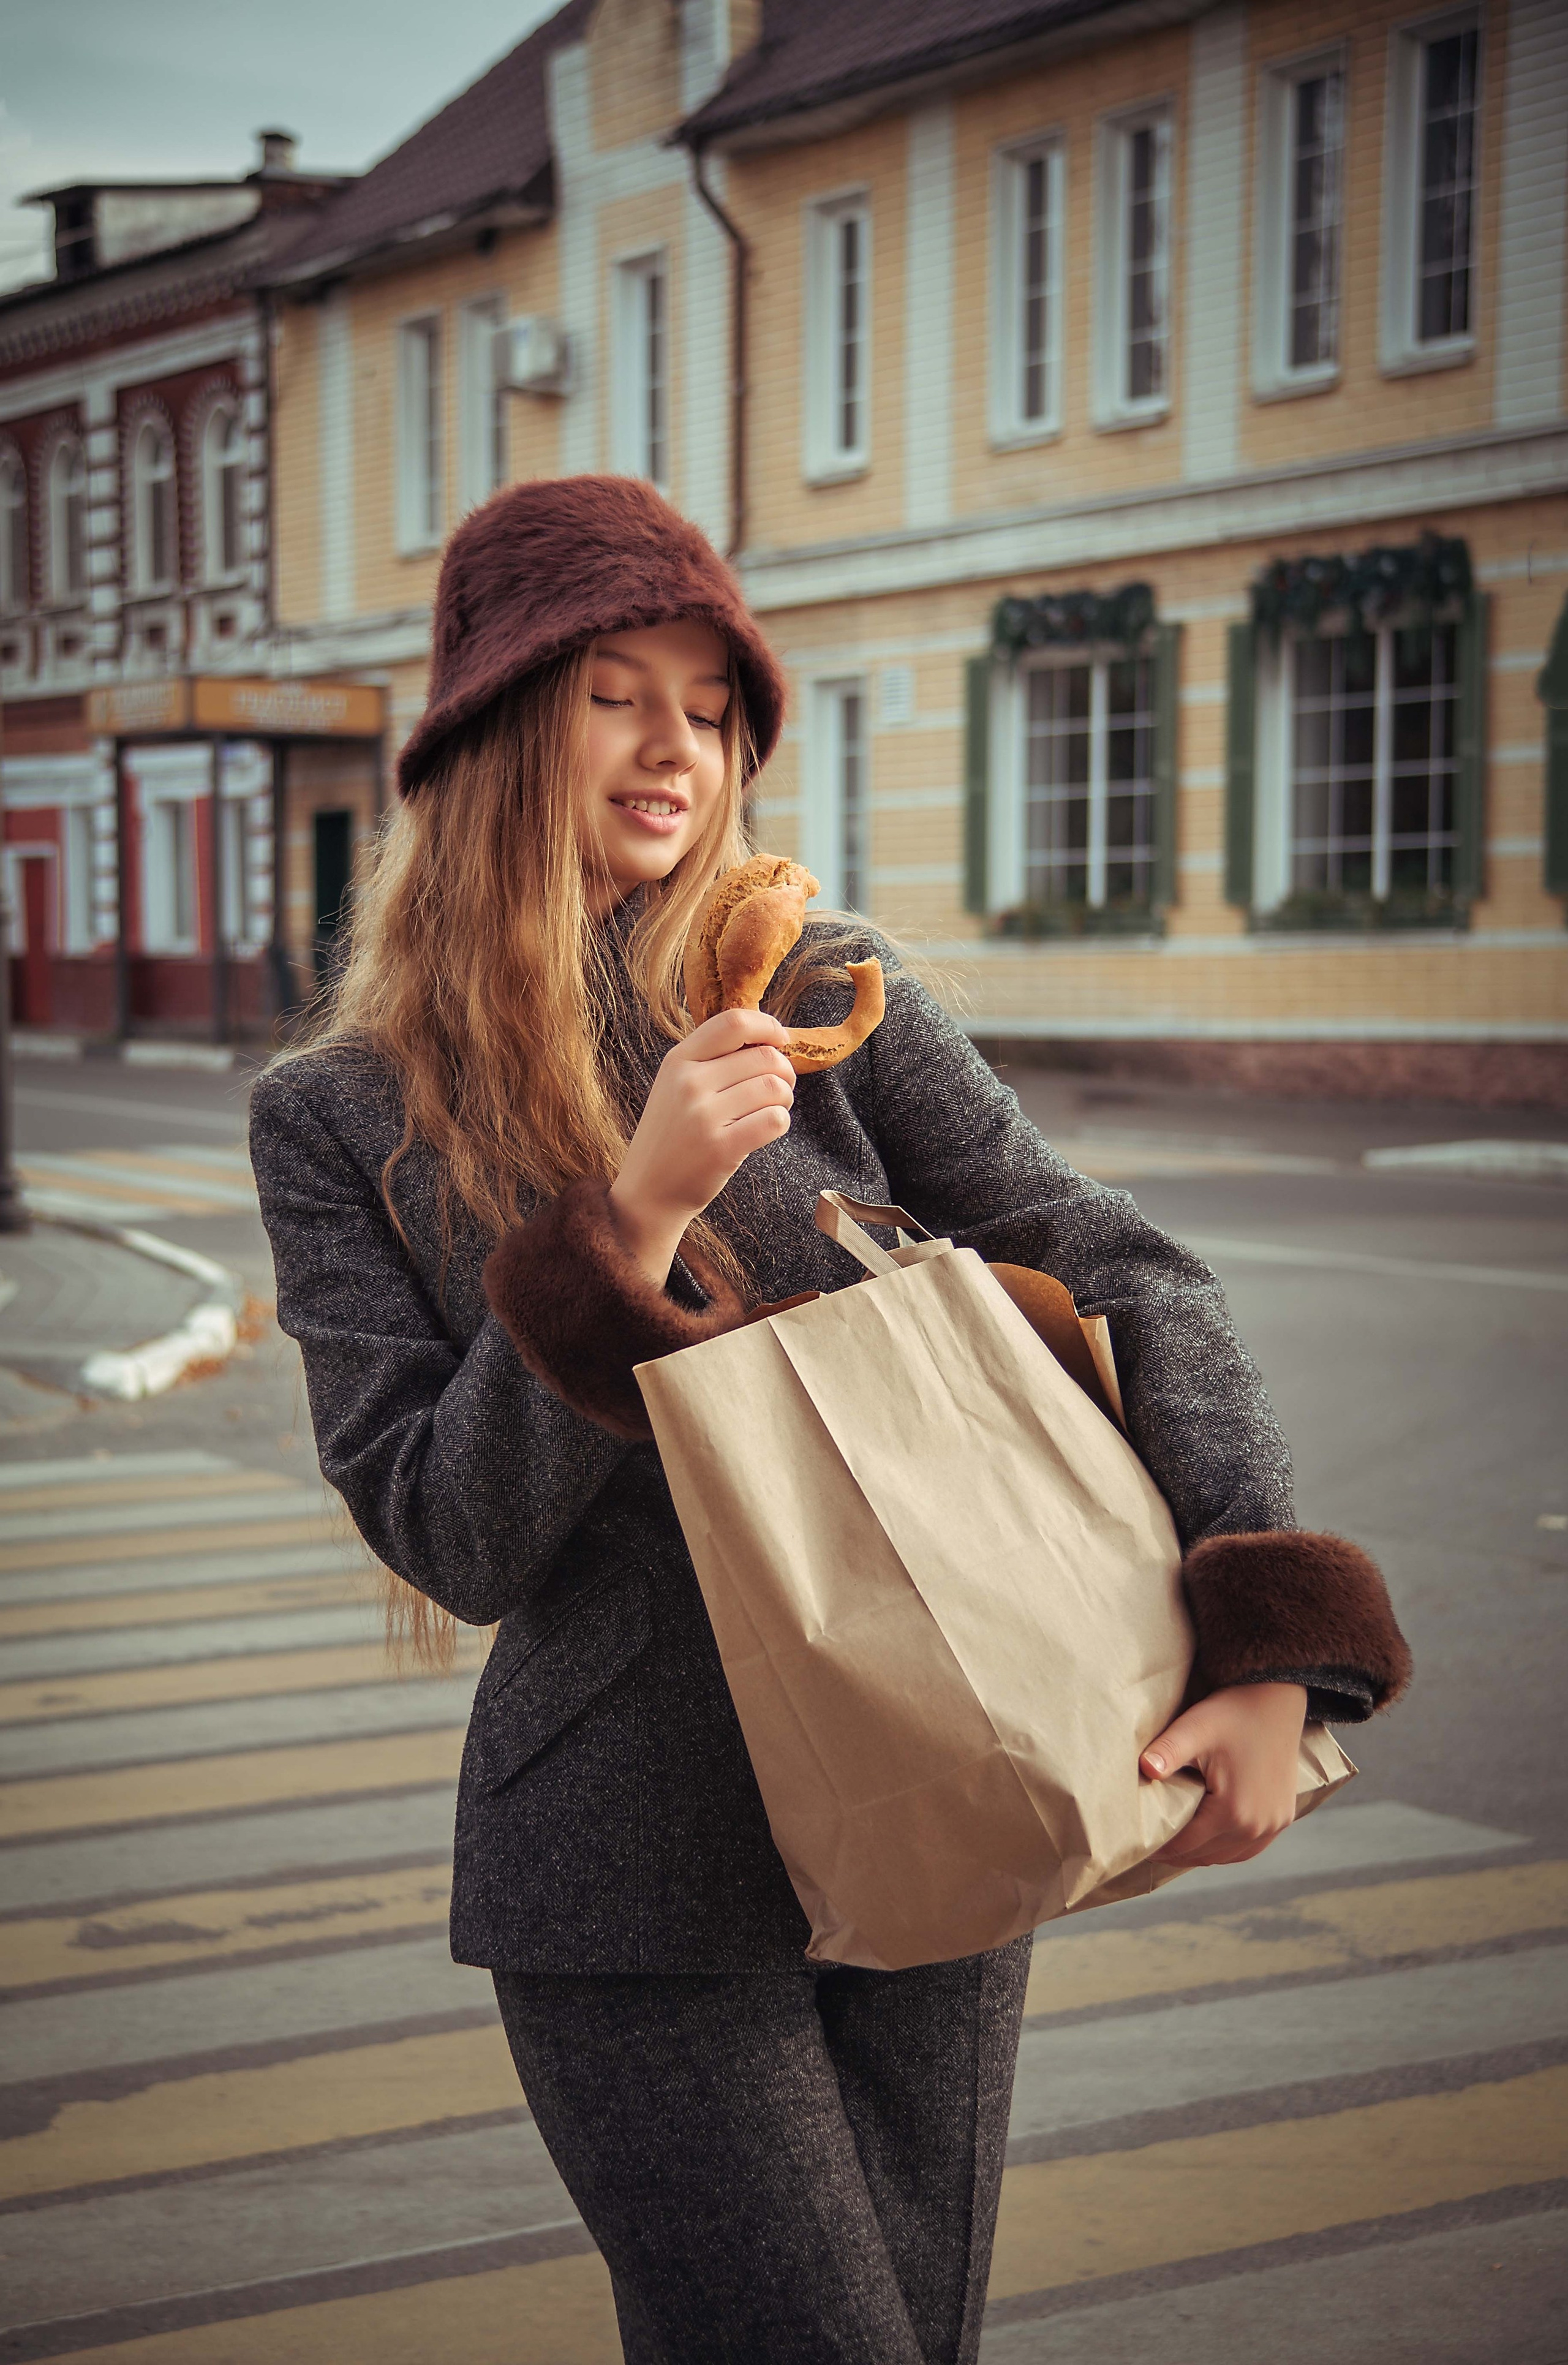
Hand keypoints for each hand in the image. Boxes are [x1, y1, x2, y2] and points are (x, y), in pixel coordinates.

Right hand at [609, 1008, 795, 1284]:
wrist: (647, 1192)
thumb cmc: (672, 1136)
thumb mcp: (675, 1087)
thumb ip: (711, 1060)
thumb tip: (769, 1040)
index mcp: (678, 1061)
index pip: (733, 1021)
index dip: (767, 1026)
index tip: (781, 1039)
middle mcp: (689, 1083)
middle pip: (764, 1056)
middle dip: (784, 1071)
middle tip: (779, 1089)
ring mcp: (703, 1117)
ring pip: (774, 1087)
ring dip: (784, 1098)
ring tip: (773, 1109)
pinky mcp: (720, 1149)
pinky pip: (774, 1120)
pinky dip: (780, 1122)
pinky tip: (767, 1129)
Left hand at [1141, 1682, 1307, 1867]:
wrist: (1276, 1699)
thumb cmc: (1233, 1713)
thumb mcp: (1196, 1728)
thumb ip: (1168, 1751)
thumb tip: (1144, 1769)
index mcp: (1233, 1811)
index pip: (1185, 1844)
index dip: (1159, 1845)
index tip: (1137, 1842)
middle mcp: (1257, 1827)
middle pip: (1205, 1854)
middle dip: (1176, 1852)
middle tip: (1151, 1843)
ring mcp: (1273, 1825)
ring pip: (1226, 1856)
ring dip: (1200, 1852)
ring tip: (1175, 1841)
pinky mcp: (1282, 1818)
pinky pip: (1248, 1848)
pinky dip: (1225, 1847)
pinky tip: (1209, 1837)